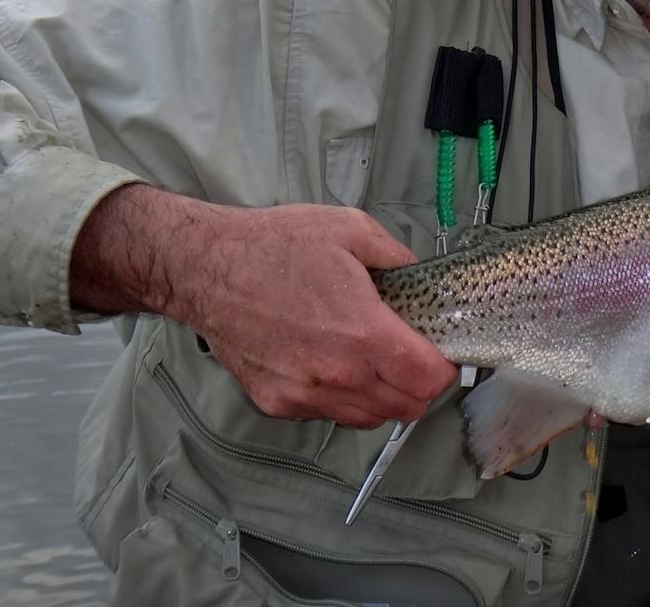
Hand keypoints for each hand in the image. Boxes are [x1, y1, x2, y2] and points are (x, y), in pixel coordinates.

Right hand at [72, 185, 456, 428]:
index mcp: (362, 333)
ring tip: (372, 356)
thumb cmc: (275, 245)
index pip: (428, 381)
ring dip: (383, 395)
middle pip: (405, 408)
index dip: (445, 368)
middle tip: (413, 353)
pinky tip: (333, 360)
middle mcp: (335, 375)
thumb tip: (424, 280)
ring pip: (369, 417)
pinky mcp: (276, 403)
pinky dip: (343, 397)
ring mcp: (303, 395)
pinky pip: (329, 413)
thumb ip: (400, 260)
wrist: (204, 268)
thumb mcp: (353, 231)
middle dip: (420, 384)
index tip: (441, 350)